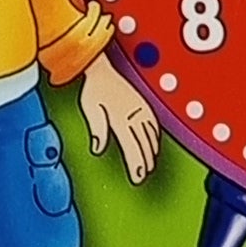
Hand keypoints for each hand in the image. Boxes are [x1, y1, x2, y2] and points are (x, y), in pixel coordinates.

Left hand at [79, 50, 159, 182]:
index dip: (136, 165)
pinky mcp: (143, 103)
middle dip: (144, 162)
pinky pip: (154, 124)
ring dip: (151, 151)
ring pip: (151, 136)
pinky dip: (155, 137)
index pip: (132, 147)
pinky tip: (154, 144)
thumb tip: (98, 149)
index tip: (137, 178)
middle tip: (142, 176)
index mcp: (122, 118)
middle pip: (144, 144)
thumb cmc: (93, 89)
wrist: (101, 68)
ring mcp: (141, 109)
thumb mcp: (90, 110)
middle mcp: (135, 115)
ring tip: (149, 164)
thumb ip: (97, 130)